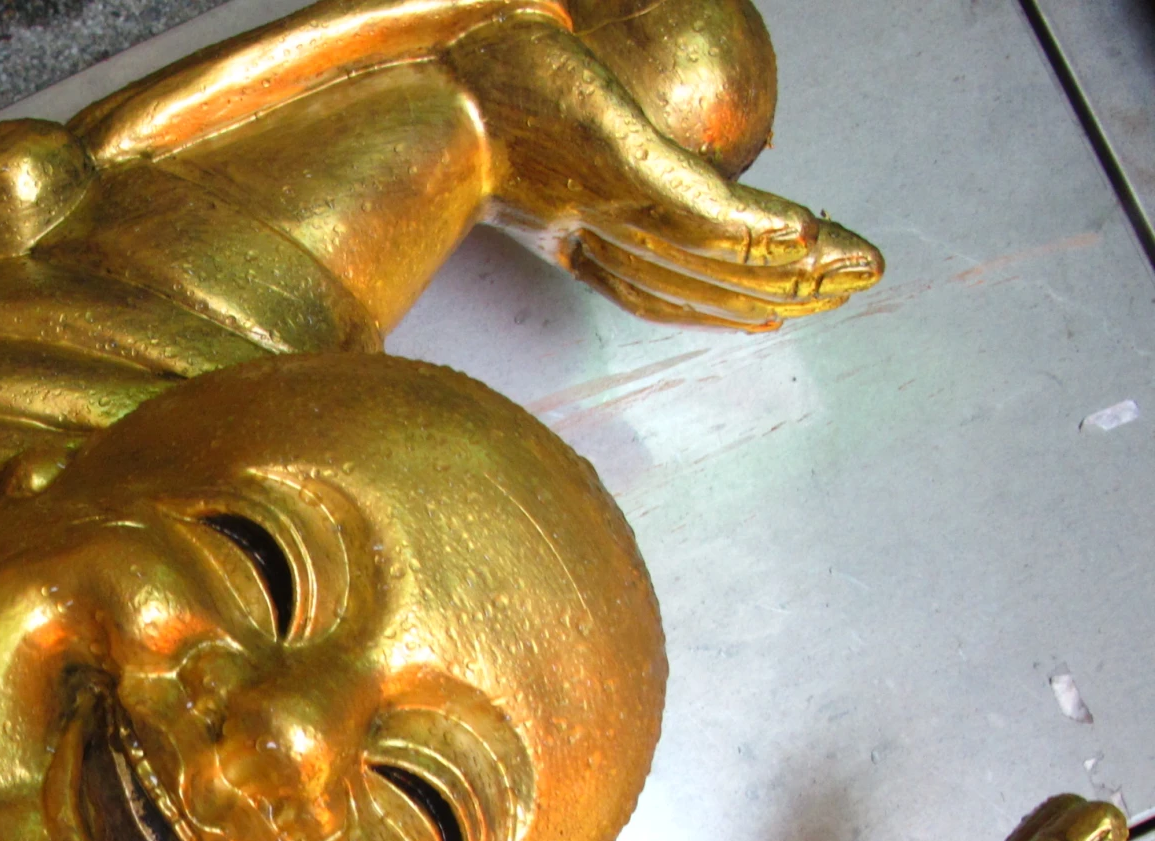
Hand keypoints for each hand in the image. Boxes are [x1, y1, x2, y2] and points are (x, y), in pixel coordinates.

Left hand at [445, 20, 880, 329]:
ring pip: (712, 252)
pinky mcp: (620, 163)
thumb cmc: (472, 92)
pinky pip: (695, 207)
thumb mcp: (535, 135)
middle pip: (702, 275)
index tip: (778, 312)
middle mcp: (597, 224)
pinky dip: (752, 228)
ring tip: (858, 271)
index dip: (727, 299)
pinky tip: (803, 236)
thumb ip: (585, 161)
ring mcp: (610, 198)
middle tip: (857, 289)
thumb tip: (597, 178)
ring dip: (795, 264)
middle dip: (786, 285)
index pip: (662, 279)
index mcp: (575, 222)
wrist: (429, 82)